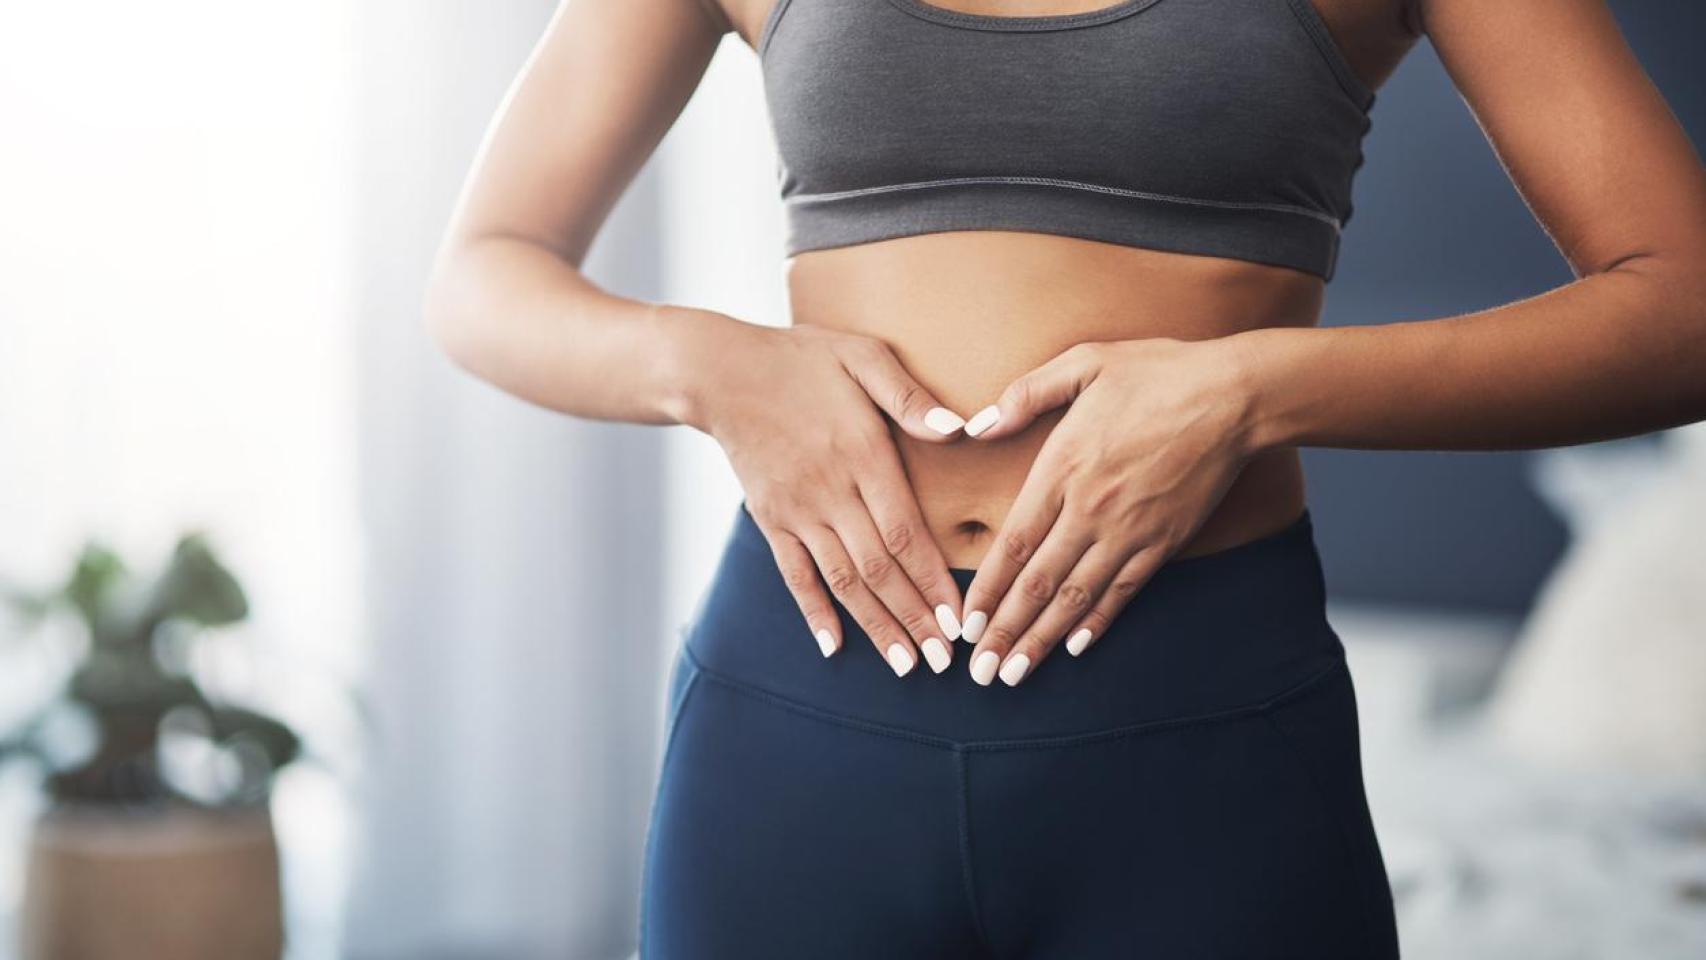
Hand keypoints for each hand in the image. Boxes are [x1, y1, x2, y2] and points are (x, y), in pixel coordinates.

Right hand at [679, 313, 968, 676]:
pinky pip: (794, 574)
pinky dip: (814, 612)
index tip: (959, 618)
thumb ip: (910, 397)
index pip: (905, 531)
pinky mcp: (771, 518)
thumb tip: (959, 428)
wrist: (721, 371)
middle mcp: (830, 491)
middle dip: (915, 618)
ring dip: (875, 626)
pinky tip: (833, 646)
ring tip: (906, 664)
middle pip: (879, 567)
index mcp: (862, 455)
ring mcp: (797, 510)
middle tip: (946, 660)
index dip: (933, 580)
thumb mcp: (862, 356)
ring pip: (842, 580)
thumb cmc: (802, 359)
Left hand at [957, 337, 1257, 686]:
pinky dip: (1097, 622)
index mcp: (1064, 466)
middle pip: (1039, 582)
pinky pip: (1123, 591)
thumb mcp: (1084, 363)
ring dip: (1042, 640)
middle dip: (1006, 632)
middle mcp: (1092, 508)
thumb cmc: (1157, 372)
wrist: (1236, 397)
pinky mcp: (1164, 541)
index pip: (1015, 542)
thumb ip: (1026, 395)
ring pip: (1077, 597)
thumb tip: (978, 424)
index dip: (988, 588)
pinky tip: (1074, 646)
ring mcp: (1130, 530)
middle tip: (979, 672)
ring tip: (1015, 675)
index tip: (966, 624)